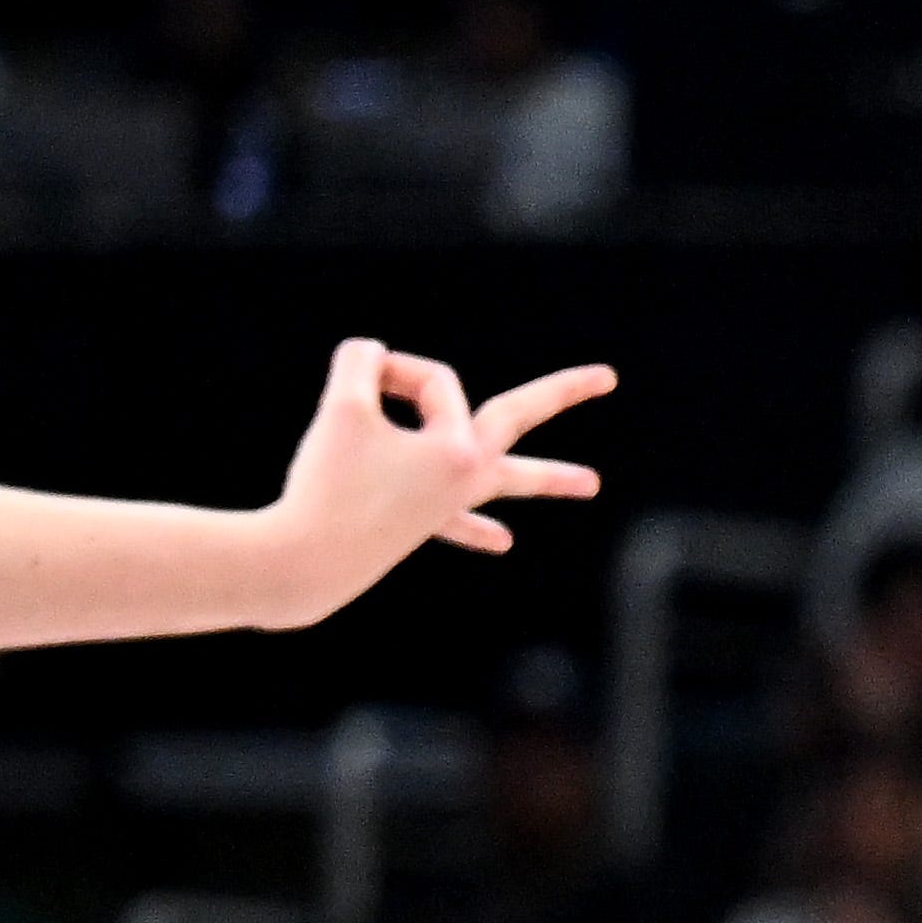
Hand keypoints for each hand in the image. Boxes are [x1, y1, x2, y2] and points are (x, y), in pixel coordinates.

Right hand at [263, 341, 614, 621]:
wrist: (311, 564)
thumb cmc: (328, 483)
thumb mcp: (342, 404)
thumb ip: (362, 360)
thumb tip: (376, 359)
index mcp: (461, 451)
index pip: (433, 382)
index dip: (387, 373)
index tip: (357, 389)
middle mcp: (467, 476)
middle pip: (516, 421)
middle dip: (560, 394)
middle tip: (610, 377)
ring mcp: (448, 502)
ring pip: (506, 480)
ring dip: (546, 479)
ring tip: (594, 485)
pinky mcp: (421, 524)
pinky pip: (453, 521)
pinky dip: (473, 526)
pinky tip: (504, 541)